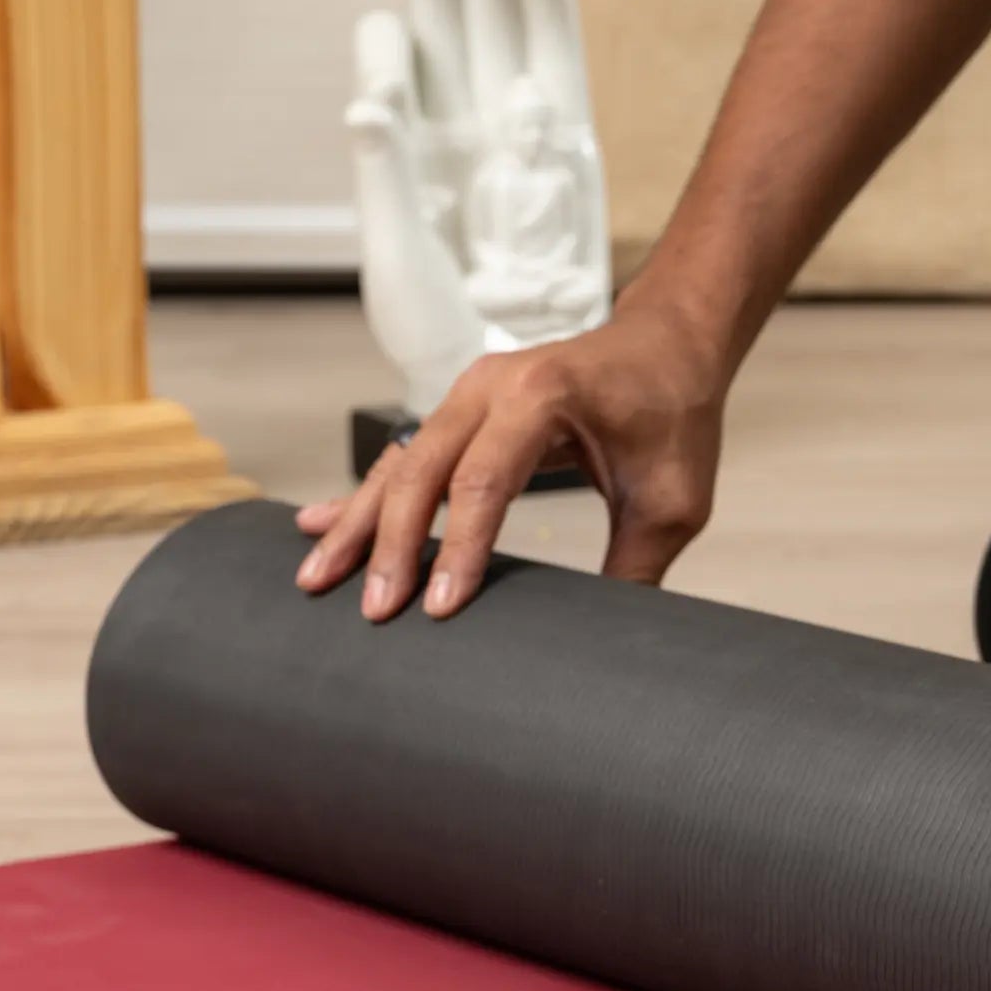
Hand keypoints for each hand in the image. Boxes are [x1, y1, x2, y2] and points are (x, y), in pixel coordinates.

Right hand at [295, 297, 725, 619]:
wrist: (667, 346)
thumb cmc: (673, 415)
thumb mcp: (671, 501)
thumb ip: (636, 569)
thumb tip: (605, 644)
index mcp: (541, 397)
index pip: (483, 482)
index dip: (458, 549)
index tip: (439, 608)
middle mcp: (491, 386)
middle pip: (421, 471)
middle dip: (391, 545)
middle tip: (373, 611)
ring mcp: (468, 394)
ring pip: (400, 464)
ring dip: (360, 523)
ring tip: (317, 578)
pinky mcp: (459, 410)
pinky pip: (404, 456)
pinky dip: (367, 496)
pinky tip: (318, 525)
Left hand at [350, 0, 608, 411]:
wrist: (511, 389)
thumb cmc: (444, 339)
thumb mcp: (398, 260)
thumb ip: (384, 174)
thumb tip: (370, 95)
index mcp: (415, 161)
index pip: (399, 69)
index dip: (390, 39)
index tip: (390, 32)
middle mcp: (463, 134)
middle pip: (452, 24)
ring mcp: (516, 132)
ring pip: (500, 24)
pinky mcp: (566, 143)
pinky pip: (554, 50)